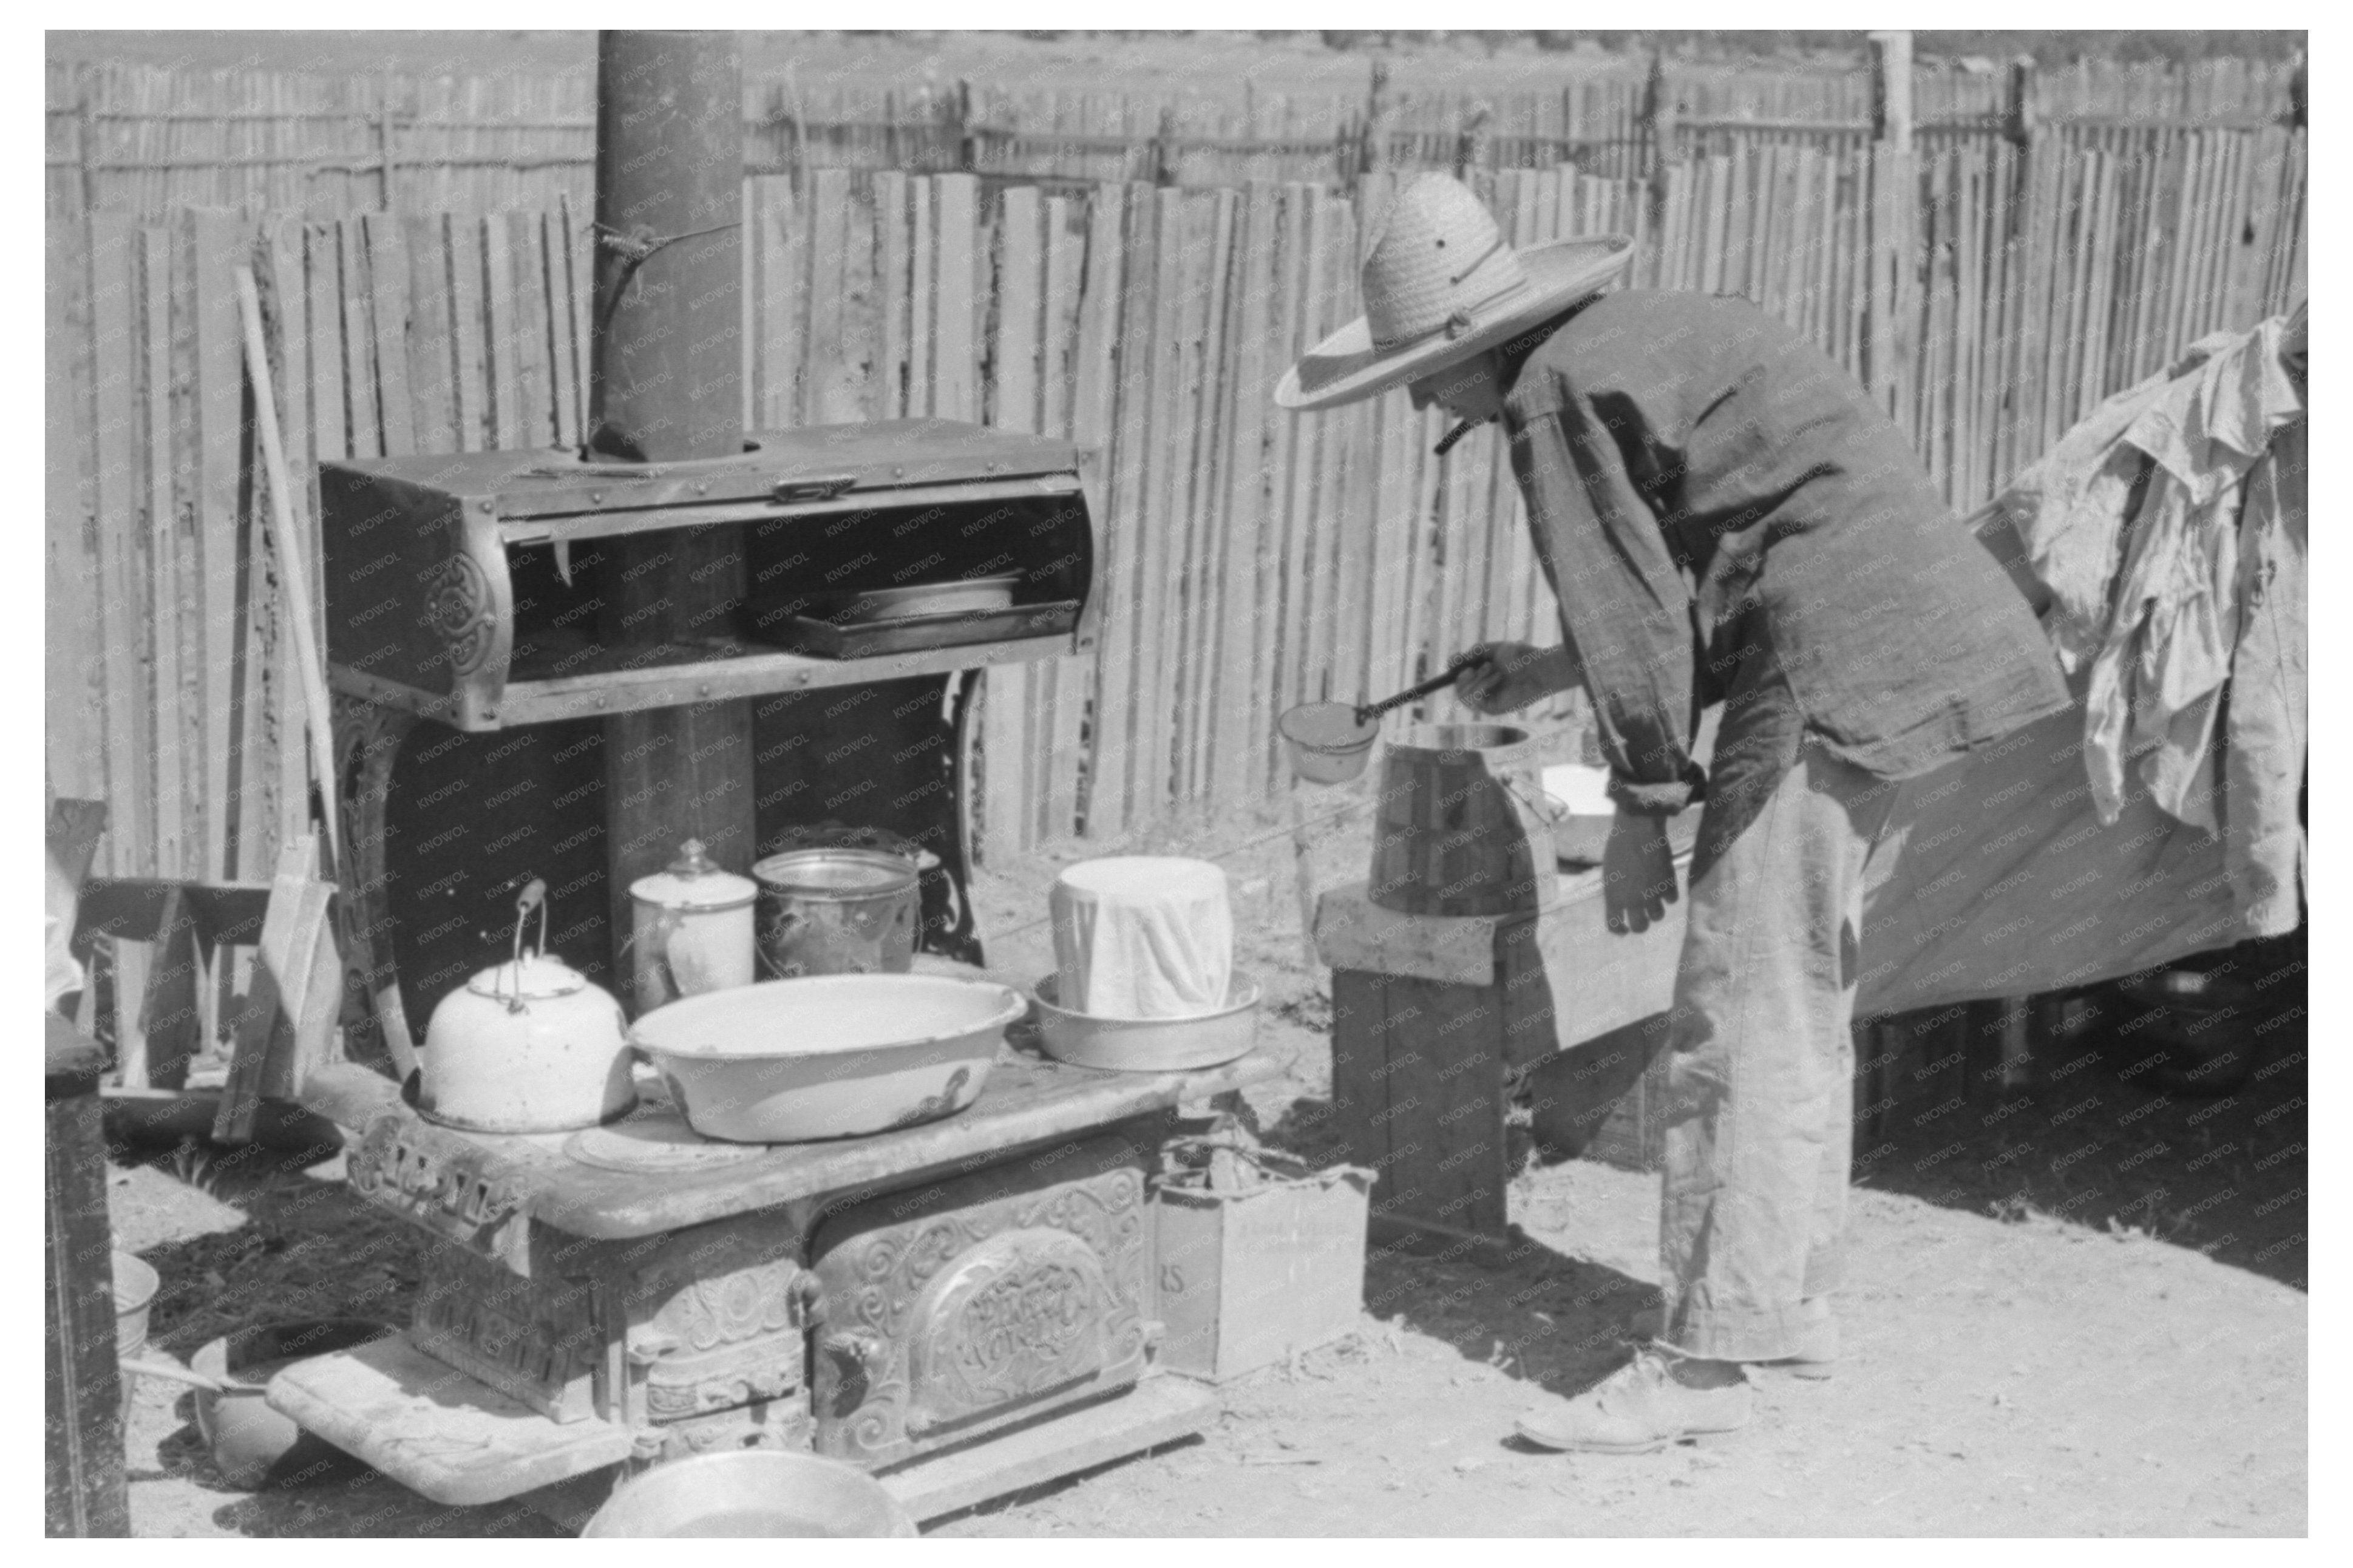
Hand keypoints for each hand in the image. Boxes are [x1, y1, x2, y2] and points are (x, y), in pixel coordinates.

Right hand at [1454, 642, 1564, 714]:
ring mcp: (1486, 700)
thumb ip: (1472, 653)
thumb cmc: (1520, 657)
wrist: (1538, 667)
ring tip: (1491, 669)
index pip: (1459, 676)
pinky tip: (1495, 678)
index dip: (1453, 670)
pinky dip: (1481, 687)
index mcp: (1481, 674)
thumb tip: (1451, 662)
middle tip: (1473, 668)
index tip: (1452, 661)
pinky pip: (1474, 701)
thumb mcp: (1492, 649)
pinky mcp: (1491, 709)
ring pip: (1462, 695)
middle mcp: (1482, 688)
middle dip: (1463, 676)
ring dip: (1474, 680)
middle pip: (1457, 687)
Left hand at [1601, 812, 1676, 934]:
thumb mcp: (1610, 873)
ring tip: (1653, 899)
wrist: (1637, 830)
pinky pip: (1672, 900)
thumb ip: (1616, 893)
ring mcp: (1652, 894)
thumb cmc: (1618, 847)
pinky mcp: (1668, 884)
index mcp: (1613, 898)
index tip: (1624, 929)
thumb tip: (1623, 907)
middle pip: (1640, 927)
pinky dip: (1668, 896)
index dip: (1620, 930)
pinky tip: (1664, 887)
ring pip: (1658, 916)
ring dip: (1655, 910)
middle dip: (1641, 925)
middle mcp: (1632, 901)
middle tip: (1642, 918)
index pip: (1615, 926)